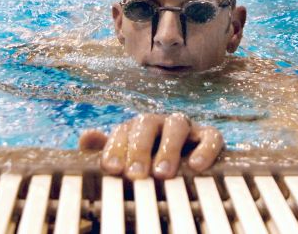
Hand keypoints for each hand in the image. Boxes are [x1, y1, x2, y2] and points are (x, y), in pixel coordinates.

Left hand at [79, 113, 223, 179]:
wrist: (186, 161)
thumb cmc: (148, 161)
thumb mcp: (125, 157)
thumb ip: (105, 149)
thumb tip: (86, 136)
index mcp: (136, 127)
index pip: (123, 130)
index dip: (116, 148)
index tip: (111, 169)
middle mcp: (159, 122)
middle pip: (147, 124)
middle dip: (139, 149)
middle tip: (135, 174)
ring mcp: (185, 127)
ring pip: (177, 125)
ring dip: (168, 149)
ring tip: (162, 174)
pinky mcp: (208, 135)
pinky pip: (211, 136)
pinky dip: (205, 149)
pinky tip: (196, 166)